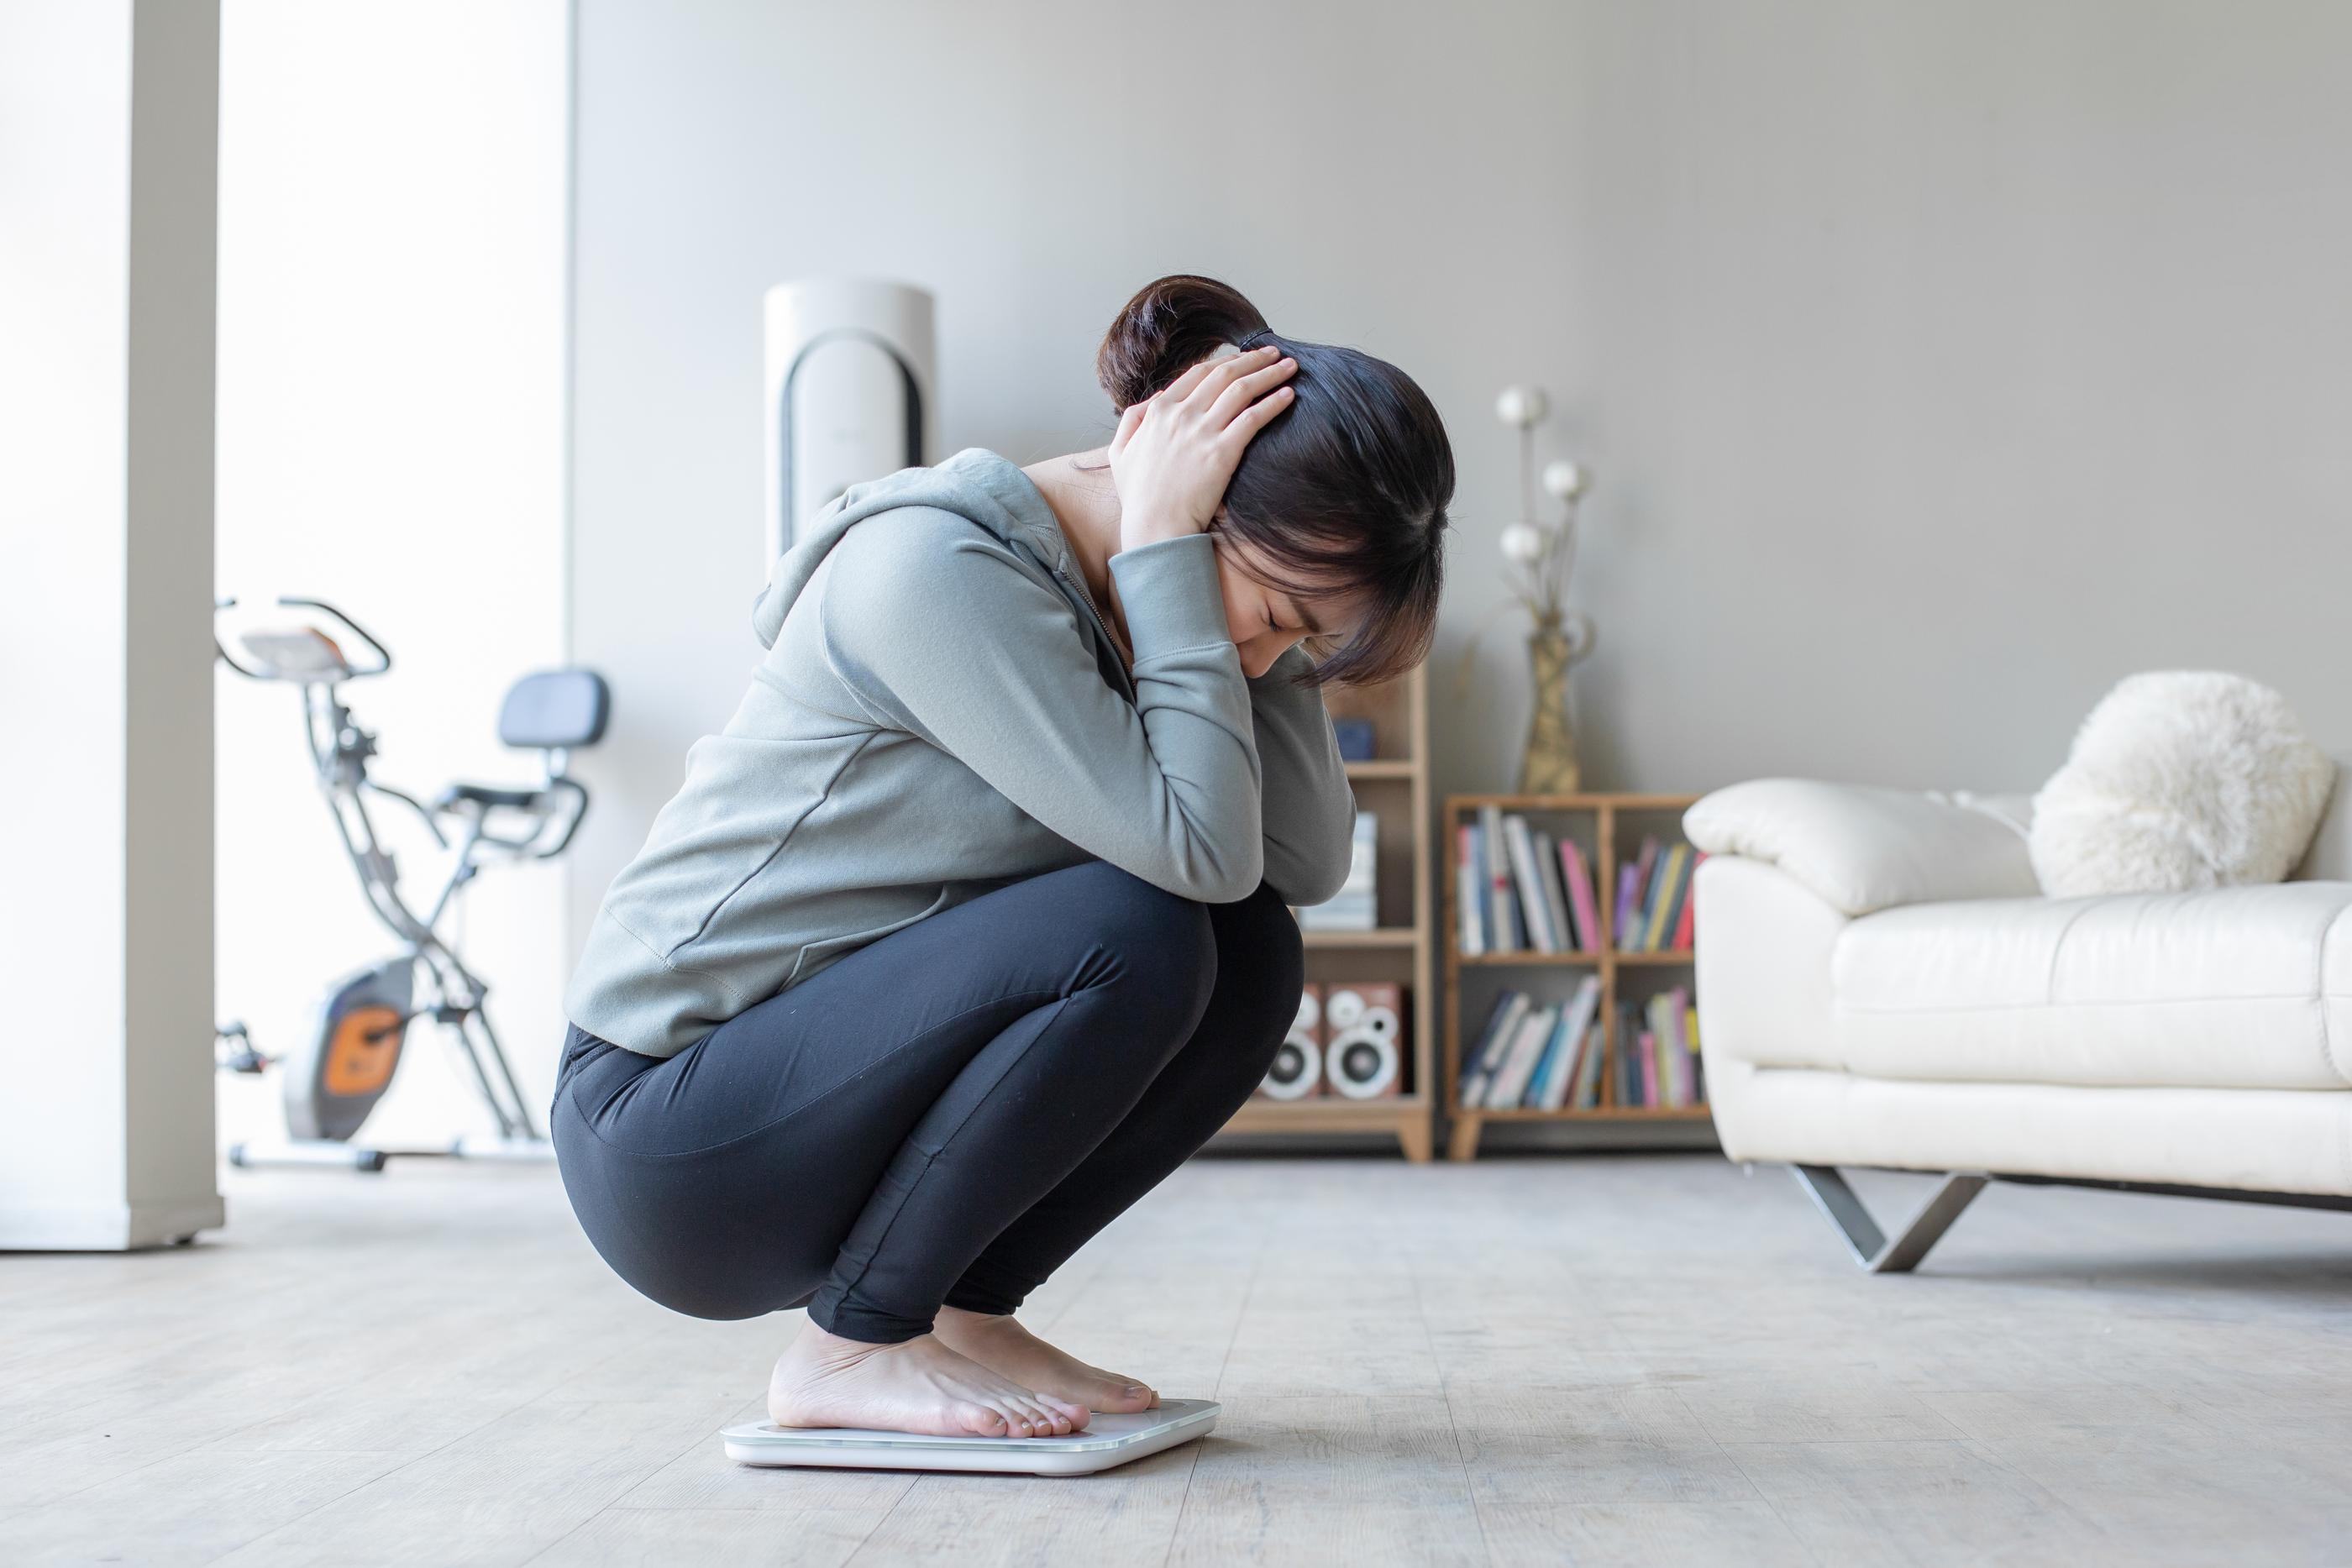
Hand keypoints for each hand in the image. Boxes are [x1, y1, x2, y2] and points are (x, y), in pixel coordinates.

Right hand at [1107, 345, 1296, 550]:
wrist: (1156, 527)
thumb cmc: (1139, 497)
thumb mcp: (1119, 453)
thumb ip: (1132, 420)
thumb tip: (1155, 398)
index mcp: (1158, 410)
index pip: (1198, 373)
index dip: (1225, 362)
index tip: (1243, 359)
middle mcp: (1182, 413)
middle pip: (1224, 374)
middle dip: (1253, 359)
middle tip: (1273, 353)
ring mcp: (1202, 431)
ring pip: (1242, 389)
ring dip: (1269, 373)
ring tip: (1289, 367)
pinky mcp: (1223, 452)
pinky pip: (1253, 417)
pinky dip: (1273, 403)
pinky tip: (1288, 395)